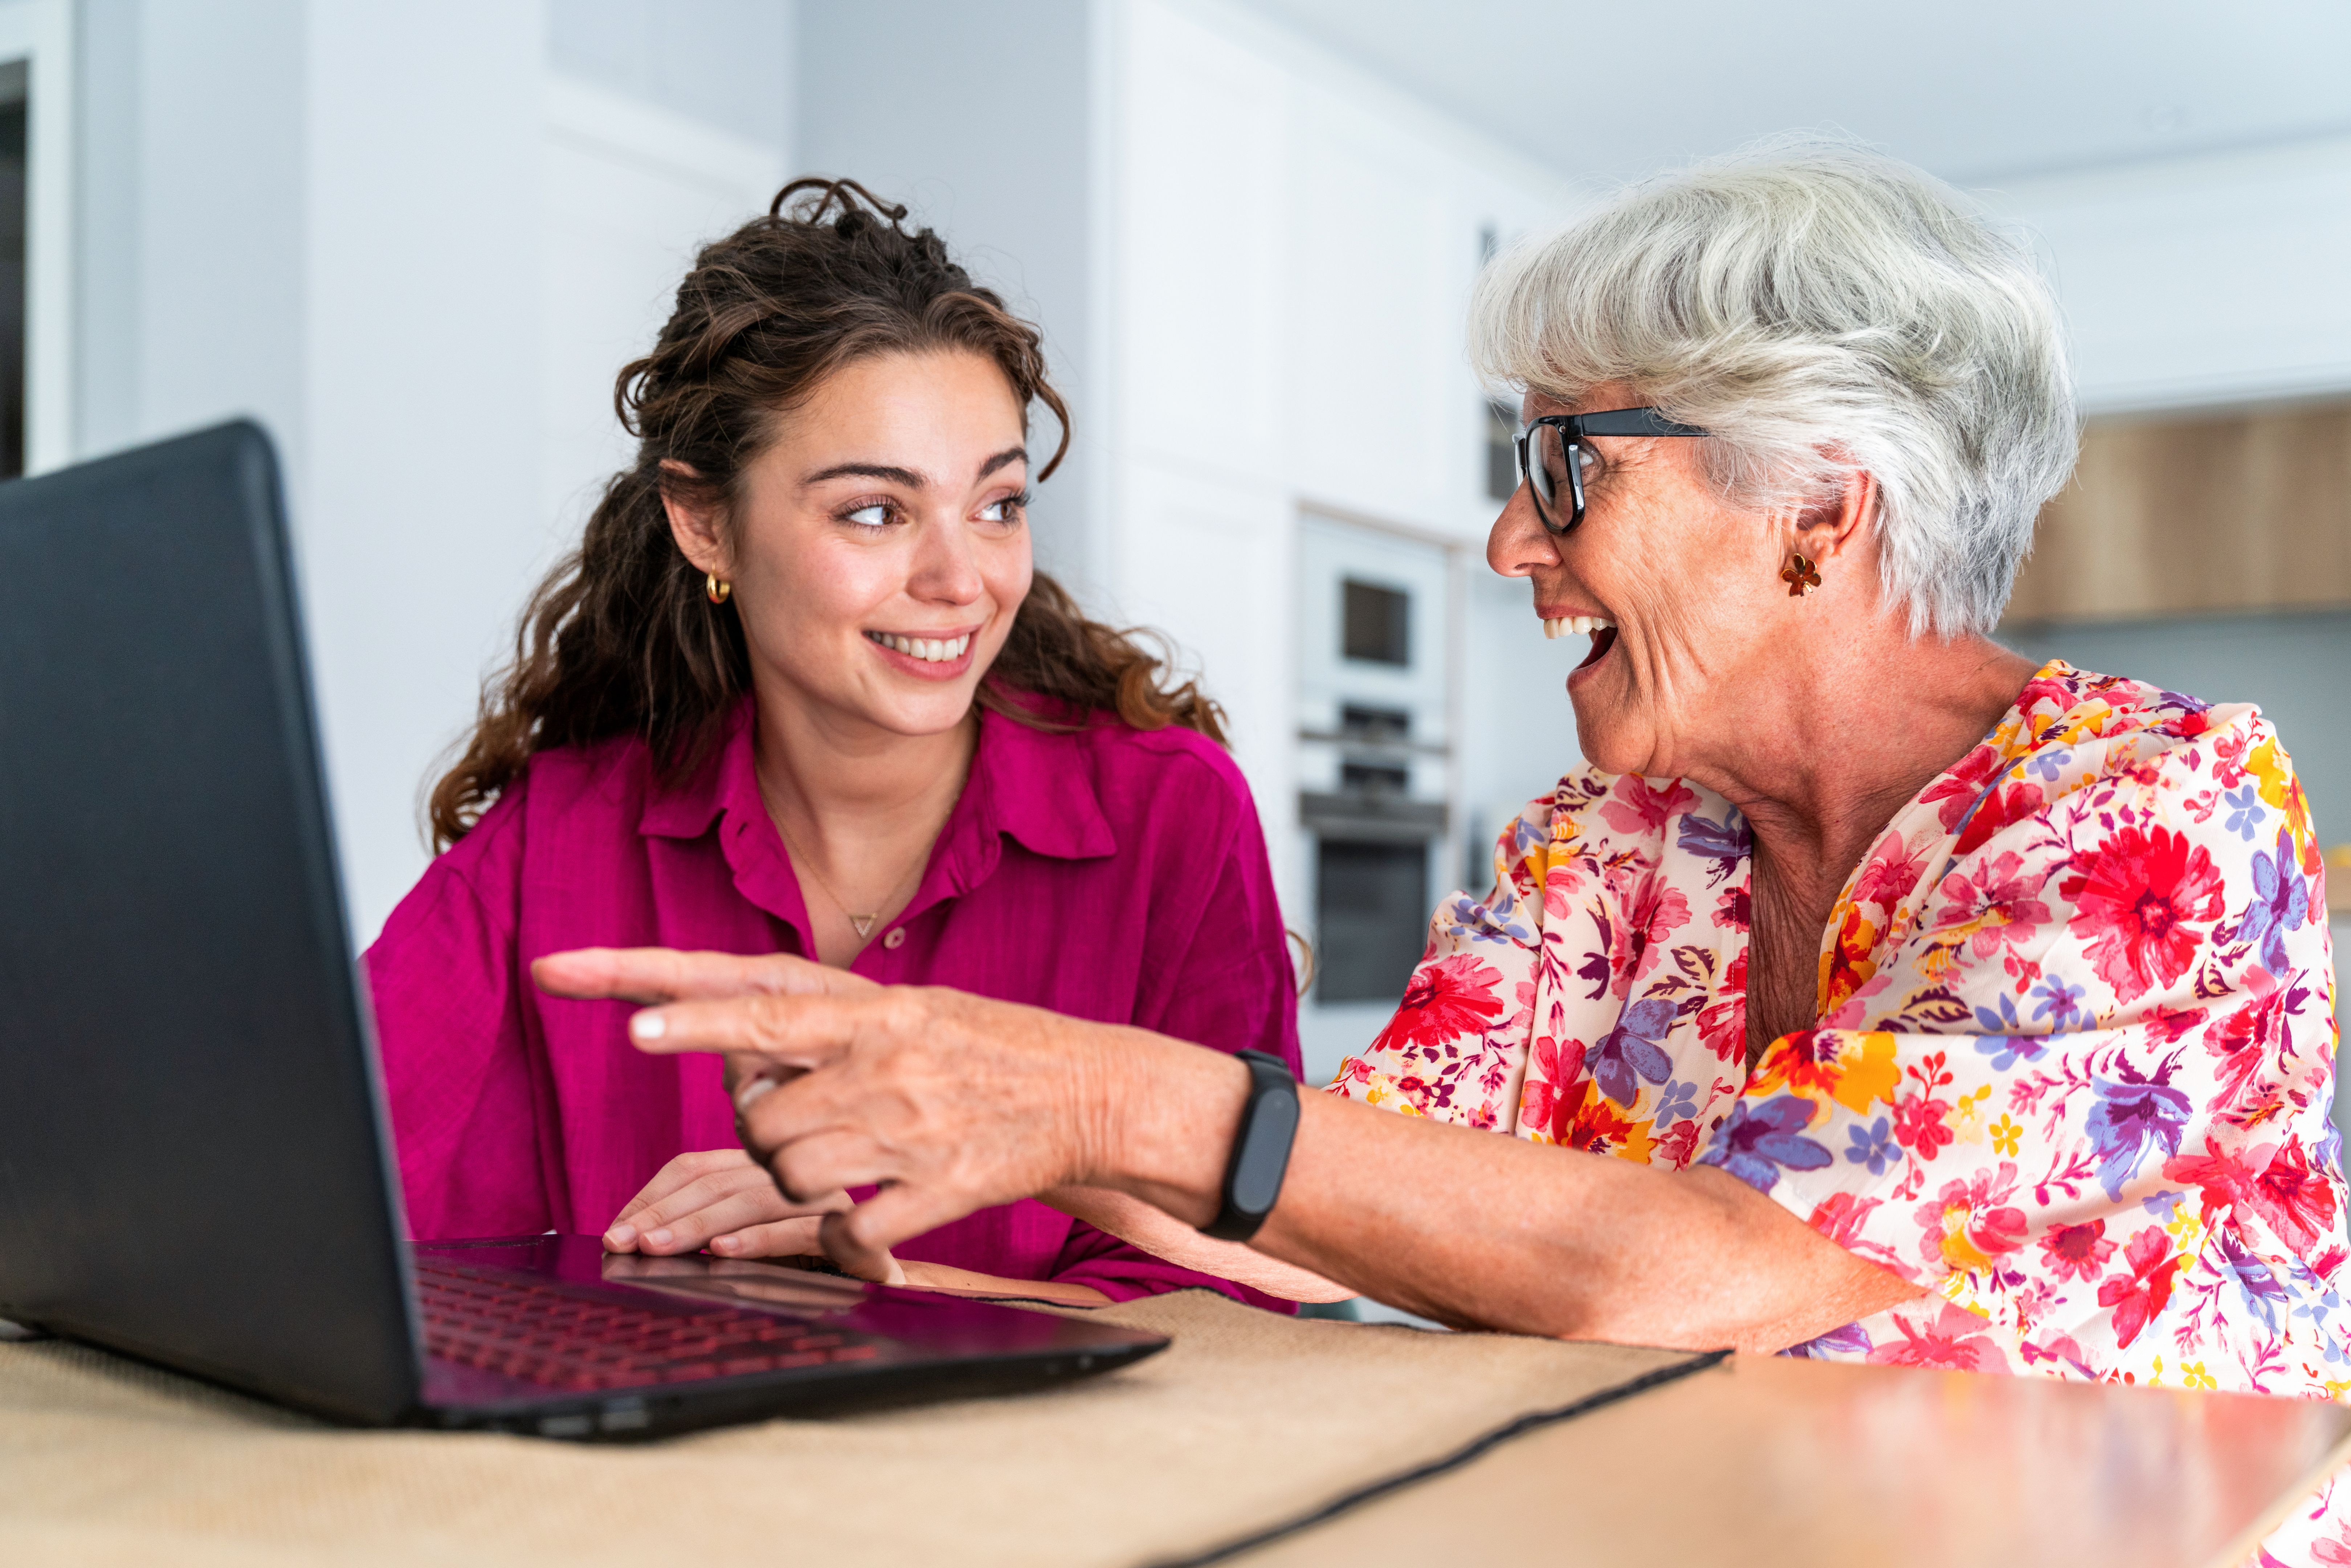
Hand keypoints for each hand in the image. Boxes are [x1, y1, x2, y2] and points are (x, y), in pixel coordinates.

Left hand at [538, 947, 1232, 1282]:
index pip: (759, 1003)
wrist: (1094, 1091)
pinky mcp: (940, 1189)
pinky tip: (864, 1225)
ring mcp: (911, 1127)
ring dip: (798, 1182)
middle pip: (759, 1114)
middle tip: (803, 1128)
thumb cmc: (993, 1050)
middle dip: (759, 1133)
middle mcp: (885, 1063)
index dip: (686, 1012)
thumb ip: (828, 1028)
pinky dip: (842, 1239)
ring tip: (848, 1165)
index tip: (621, 1015)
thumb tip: (743, 1062)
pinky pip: (848, 1230)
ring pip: (791, 1172)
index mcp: (876, 1011)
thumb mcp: (913, 1012)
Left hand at [602, 1147, 841, 1261]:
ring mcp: (826, 1200)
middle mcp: (793, 1174)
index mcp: (762, 1169)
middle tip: (625, 1242)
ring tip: (659, 1248)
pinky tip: (724, 1252)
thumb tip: (633, 1238)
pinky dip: (759, 1239)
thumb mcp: (739, 1248)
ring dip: (699, 1224)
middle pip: (717, 1182)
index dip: (651, 1196)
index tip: (616, 1230)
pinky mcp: (852, 1234)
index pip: (695, 1168)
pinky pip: (801, 1230)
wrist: (878, 1289)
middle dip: (664, 1213)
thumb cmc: (799, 1272)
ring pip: (753, 1199)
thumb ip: (700, 1233)